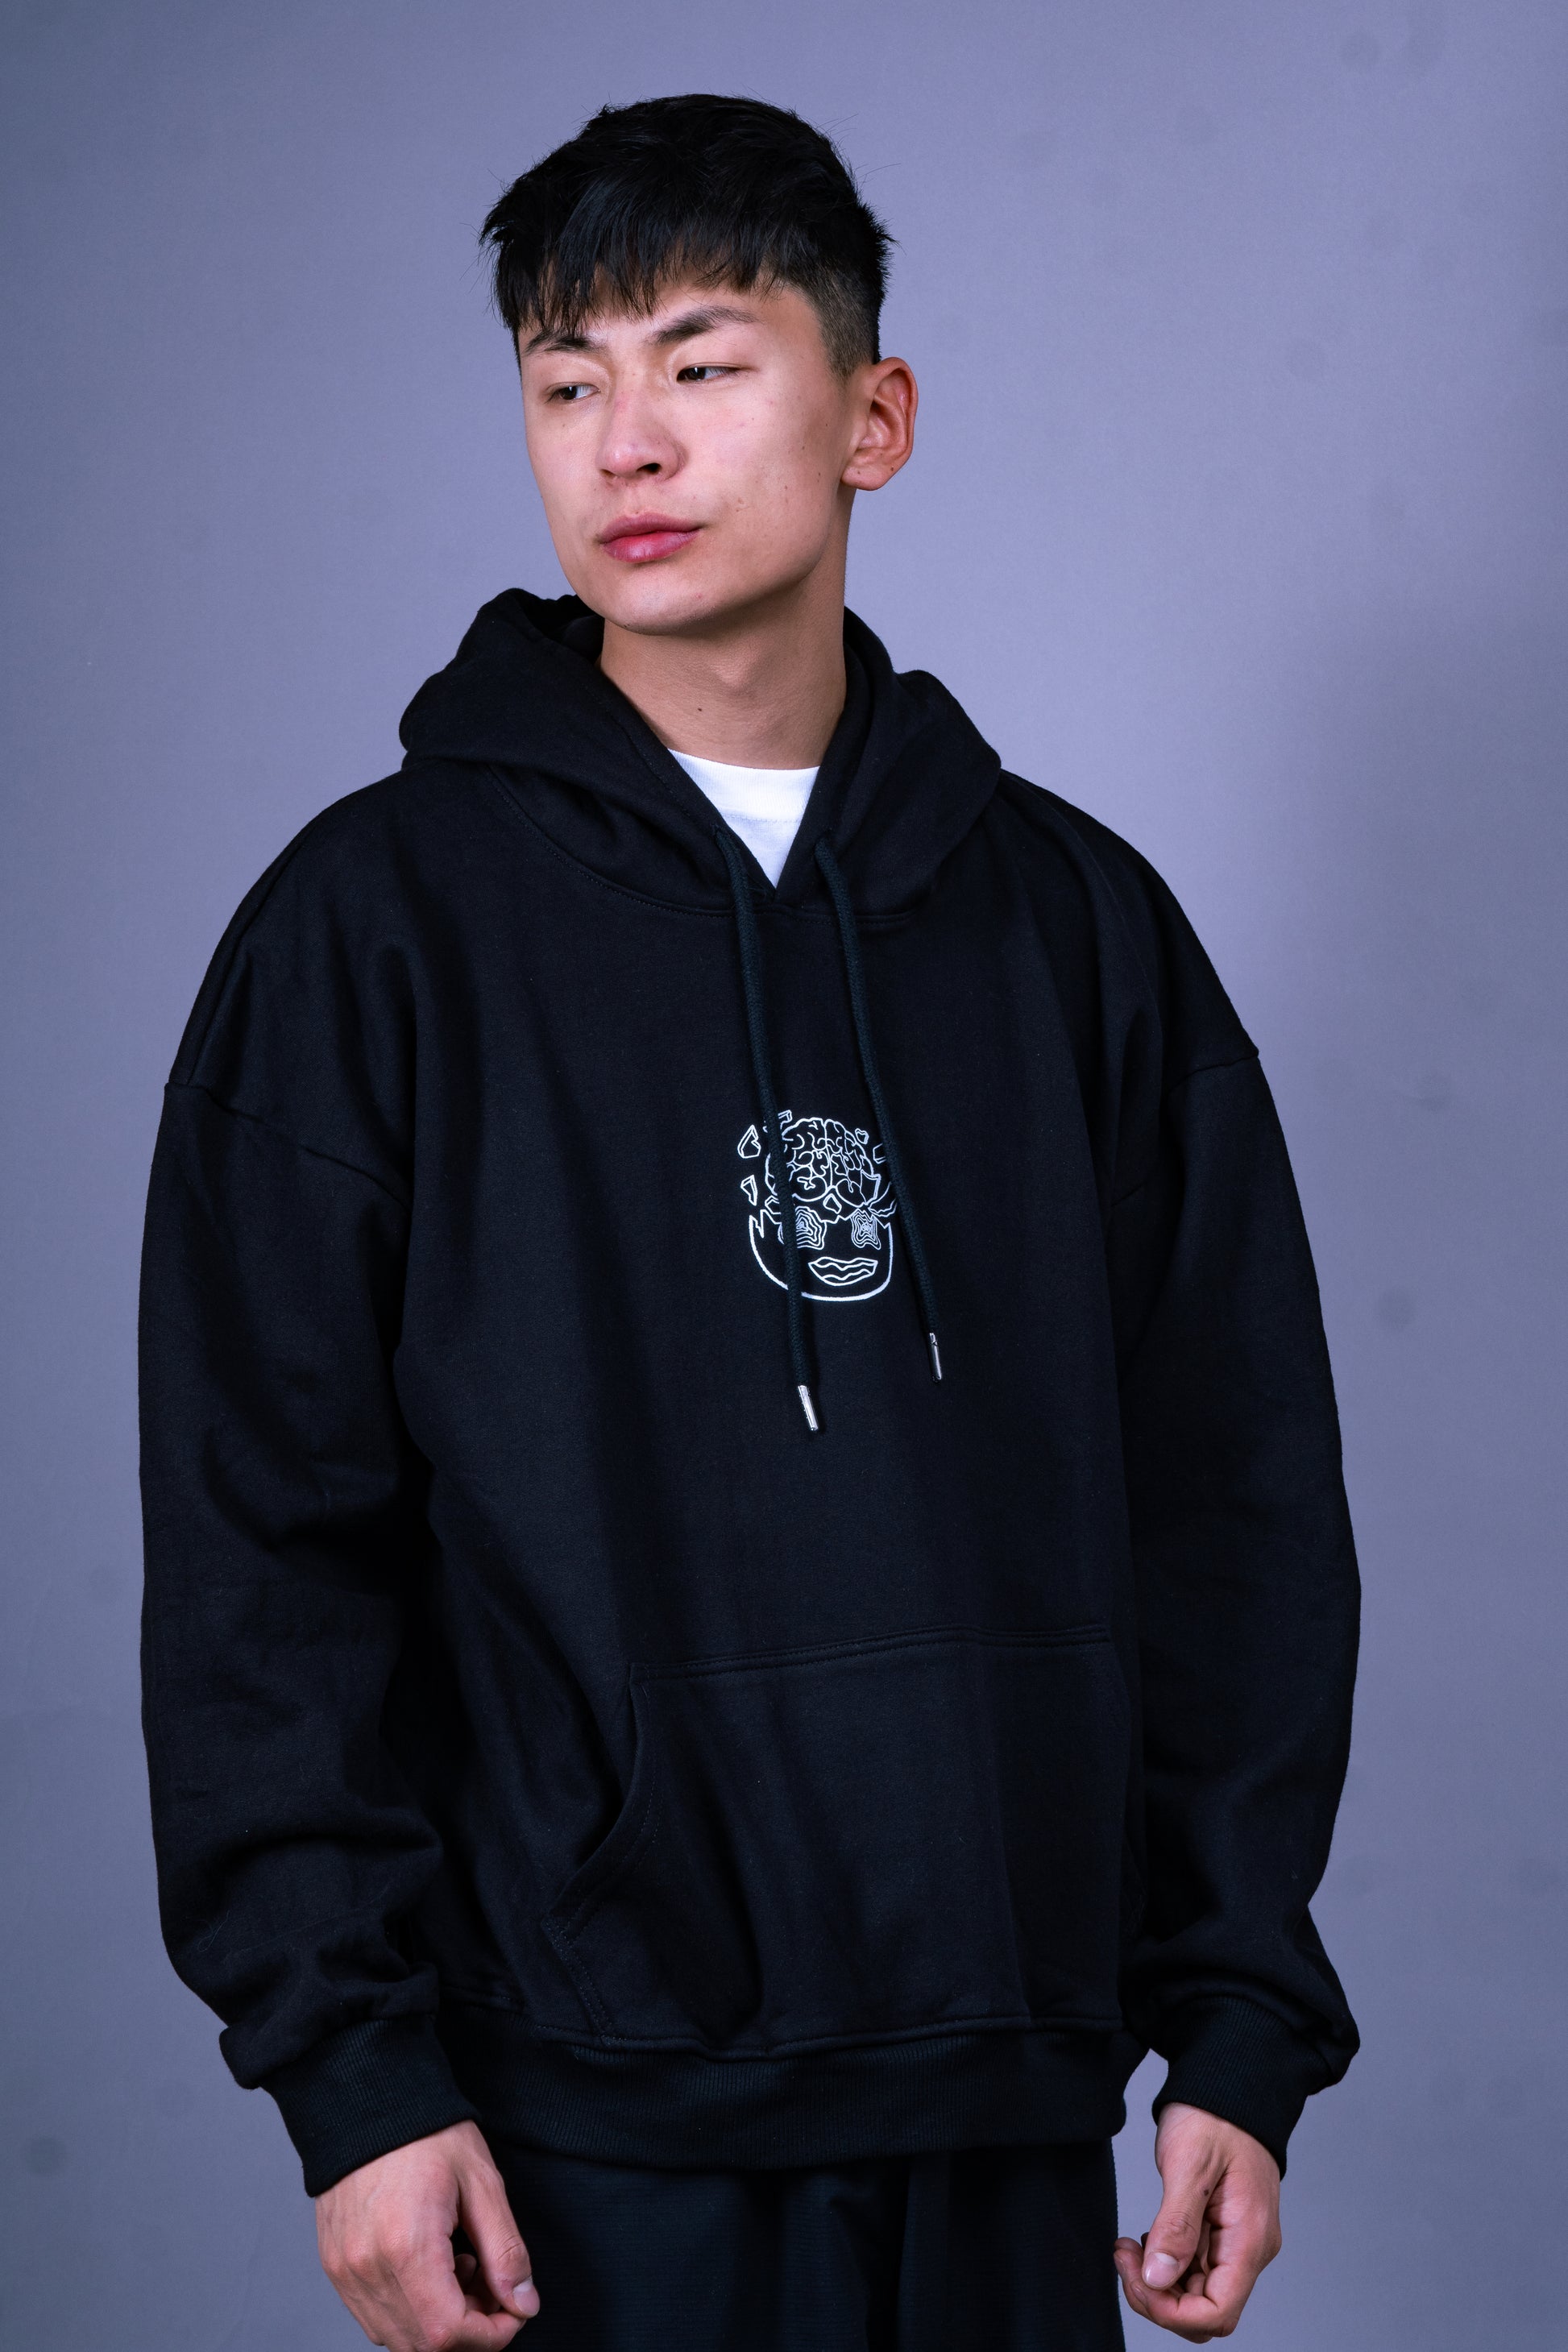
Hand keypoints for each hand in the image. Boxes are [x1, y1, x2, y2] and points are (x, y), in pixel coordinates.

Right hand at [316, 2119, 539, 2349]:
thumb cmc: (427, 2133)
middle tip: (490, 2284)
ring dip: (438, 2323)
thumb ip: (505, 2251)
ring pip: (397, 2337)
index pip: (448, 2334)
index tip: (513, 2312)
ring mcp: (345, 2271)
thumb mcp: (482, 2183)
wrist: (369, 2100)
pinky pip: (375, 2317)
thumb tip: (524, 2304)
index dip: (489, 2337)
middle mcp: (368, 2268)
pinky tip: (429, 2267)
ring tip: (459, 2267)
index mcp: (407, 2246)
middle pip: (422, 2345)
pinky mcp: (335, 2266)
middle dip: (468, 2330)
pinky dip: (409, 2311)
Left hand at [1113, 2103, 1280, 2339]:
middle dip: (1158, 2298)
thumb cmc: (1214, 2115)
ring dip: (1157, 2282)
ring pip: (1196, 2296)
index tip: (1136, 2276)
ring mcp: (1236, 2244)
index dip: (1171, 2312)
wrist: (1228, 2085)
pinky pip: (1193, 2271)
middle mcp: (1249, 2250)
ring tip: (1128, 2246)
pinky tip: (1146, 2239)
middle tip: (1124, 2256)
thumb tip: (1157, 2279)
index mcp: (1249, 2239)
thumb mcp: (1189, 2165)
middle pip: (1204, 2312)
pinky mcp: (1221, 2234)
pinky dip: (1165, 2265)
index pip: (1217, 2312)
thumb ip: (1176, 2225)